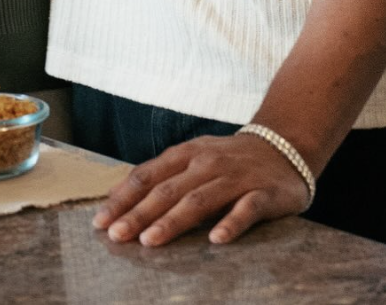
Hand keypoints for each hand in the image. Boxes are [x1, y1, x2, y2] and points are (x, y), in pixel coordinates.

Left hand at [92, 132, 312, 245]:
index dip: (122, 198)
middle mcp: (206, 163)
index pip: (147, 176)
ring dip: (172, 221)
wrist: (285, 146)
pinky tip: (217, 239)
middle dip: (138, 214)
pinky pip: (247, 209)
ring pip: (200, 200)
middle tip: (115, 236)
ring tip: (150, 241)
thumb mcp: (193, 161)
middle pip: (167, 190)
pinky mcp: (264, 193)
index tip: (100, 221)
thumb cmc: (229, 160)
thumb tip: (119, 199)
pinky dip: (231, 223)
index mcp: (185, 155)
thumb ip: (163, 178)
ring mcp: (235, 177)